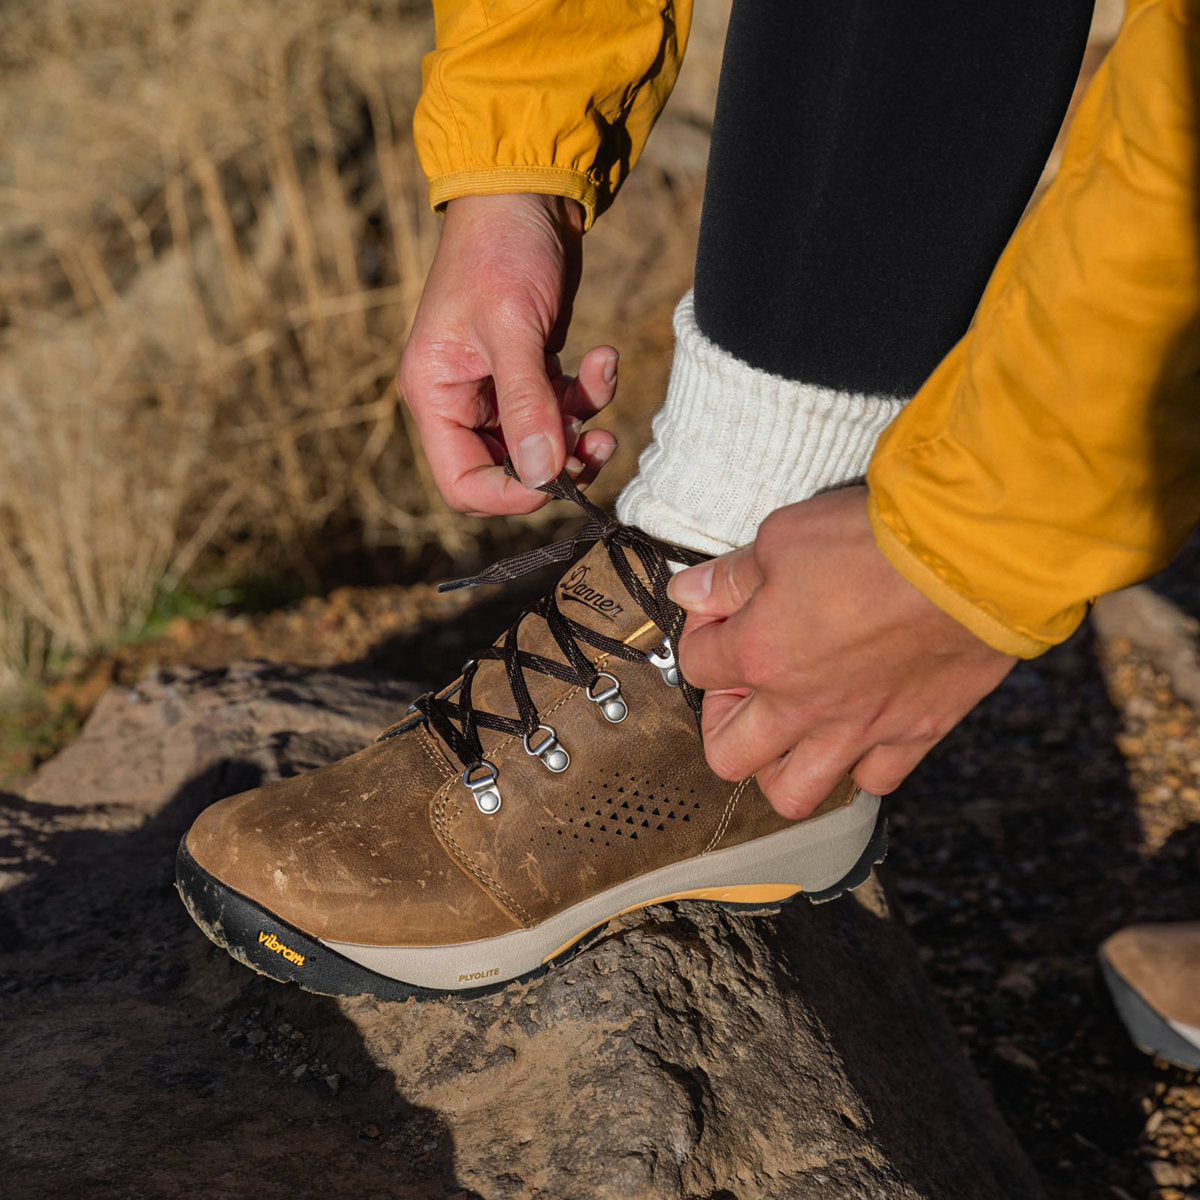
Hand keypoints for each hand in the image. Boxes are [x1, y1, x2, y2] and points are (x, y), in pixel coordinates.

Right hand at [397, 193, 618, 515]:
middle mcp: (460, 400)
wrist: (526, 193)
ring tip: (603, 381)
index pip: (463, 482)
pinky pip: (561, 408)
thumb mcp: (513, 328)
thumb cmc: (501, 251)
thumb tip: (543, 476)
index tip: (558, 480)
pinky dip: (587, 392)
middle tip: (598, 444)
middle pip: (508, 470)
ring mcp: (496, 388)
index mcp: (435, 395)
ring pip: (542, 442)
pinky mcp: (530, 372)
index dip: (510, 495)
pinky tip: (603, 356)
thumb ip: (528, 405)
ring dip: (580, 425)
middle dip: (556, 460)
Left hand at [667, 487, 1017, 818]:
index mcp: (758, 655)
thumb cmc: (879, 541)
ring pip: (794, 793)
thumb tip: (692, 591)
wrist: (974, 559)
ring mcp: (857, 730)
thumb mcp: (785, 537)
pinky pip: (874, 781)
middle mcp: (800, 706)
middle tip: (743, 684)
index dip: (701, 634)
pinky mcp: (914, 735)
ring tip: (788, 729)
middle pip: (726, 753)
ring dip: (779, 766)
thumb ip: (731, 576)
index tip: (720, 614)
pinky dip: (859, 766)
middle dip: (722, 720)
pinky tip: (857, 731)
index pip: (695, 664)